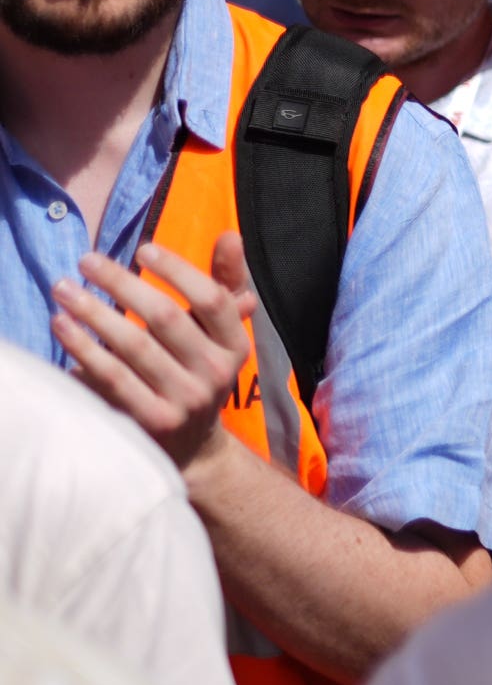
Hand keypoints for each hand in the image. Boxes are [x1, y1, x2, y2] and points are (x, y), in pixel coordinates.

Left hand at [54, 235, 255, 474]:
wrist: (191, 448)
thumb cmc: (198, 371)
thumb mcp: (220, 333)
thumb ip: (226, 283)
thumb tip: (229, 236)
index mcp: (235, 346)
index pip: (212, 300)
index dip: (178, 271)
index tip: (142, 249)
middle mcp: (215, 373)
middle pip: (166, 318)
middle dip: (123, 284)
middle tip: (86, 261)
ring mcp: (183, 400)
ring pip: (133, 347)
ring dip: (93, 313)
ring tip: (63, 289)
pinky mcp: (151, 421)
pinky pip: (111, 378)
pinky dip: (84, 350)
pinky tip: (63, 327)